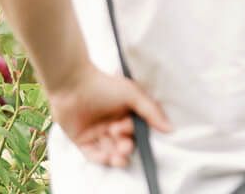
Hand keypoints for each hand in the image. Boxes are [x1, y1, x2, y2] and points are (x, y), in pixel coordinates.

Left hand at [46, 63, 170, 168]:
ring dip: (116, 157)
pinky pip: (93, 155)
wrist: (73, 85)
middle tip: (124, 146)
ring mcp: (97, 133)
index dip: (135, 133)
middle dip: (126, 148)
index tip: (130, 129)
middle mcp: (113, 124)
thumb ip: (152, 112)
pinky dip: (100, 159)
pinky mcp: (82, 141)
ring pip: (110, 151)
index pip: (136, 130)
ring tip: (118, 158)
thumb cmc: (105, 85)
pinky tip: (107, 158)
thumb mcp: (134, 95)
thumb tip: (171, 129)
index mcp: (126, 113)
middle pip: (124, 143)